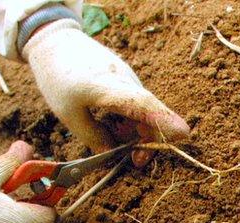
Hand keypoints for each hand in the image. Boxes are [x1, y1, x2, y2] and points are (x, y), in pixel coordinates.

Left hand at [22, 20, 189, 166]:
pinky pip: (139, 105)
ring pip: (146, 111)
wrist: (56, 42)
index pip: (143, 104)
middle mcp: (126, 82)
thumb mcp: (67, 114)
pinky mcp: (129, 81)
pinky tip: (113, 124)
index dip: (163, 120)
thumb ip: (93, 136)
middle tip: (135, 161)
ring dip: (137, 131)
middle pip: (152, 113)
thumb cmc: (58, 77)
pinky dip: (132, 120)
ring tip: (113, 139)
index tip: (183, 134)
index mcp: (107, 88)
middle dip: (150, 140)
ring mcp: (130, 80)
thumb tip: (113, 154)